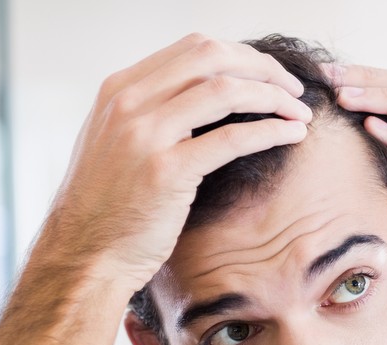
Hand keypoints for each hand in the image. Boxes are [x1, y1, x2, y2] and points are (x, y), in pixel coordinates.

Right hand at [37, 34, 312, 291]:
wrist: (86, 253)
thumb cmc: (110, 206)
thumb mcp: (118, 143)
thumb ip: (152, 114)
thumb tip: (204, 97)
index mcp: (119, 89)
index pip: (193, 48)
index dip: (242, 56)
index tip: (269, 74)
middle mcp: (128, 102)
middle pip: (212, 58)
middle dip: (263, 68)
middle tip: (294, 89)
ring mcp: (145, 135)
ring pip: (224, 91)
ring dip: (272, 96)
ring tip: (300, 111)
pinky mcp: (167, 171)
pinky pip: (231, 138)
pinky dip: (269, 130)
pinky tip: (292, 134)